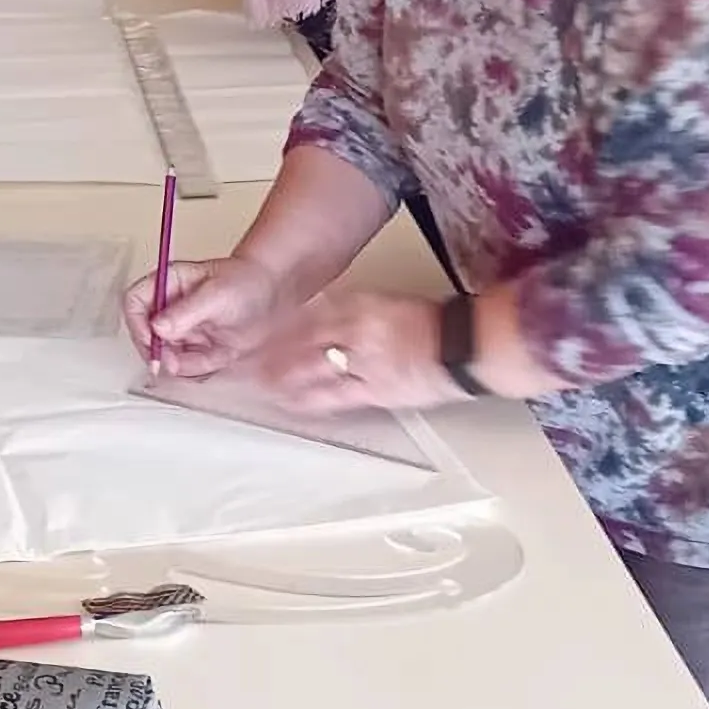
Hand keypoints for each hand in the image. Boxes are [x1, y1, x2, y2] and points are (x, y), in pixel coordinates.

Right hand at [129, 253, 283, 376]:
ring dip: (180, 364)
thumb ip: (186, 311)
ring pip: (164, 355)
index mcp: (167, 285)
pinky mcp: (196, 347)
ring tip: (207, 358)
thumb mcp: (216, 294)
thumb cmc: (245, 281)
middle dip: (157, 352)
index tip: (152, 341)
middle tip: (174, 362)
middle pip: (144, 335)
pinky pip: (188, 366)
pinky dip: (199, 369)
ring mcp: (182, 330)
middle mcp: (169, 308)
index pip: (134, 303)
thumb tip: (158, 328)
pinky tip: (219, 357)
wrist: (273, 292)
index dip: (137, 324)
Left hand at [244, 293, 448, 413]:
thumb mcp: (387, 304)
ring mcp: (365, 362)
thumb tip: (320, 314)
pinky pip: (334, 396)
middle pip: (302, 341)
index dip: (281, 328)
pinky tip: (291, 403)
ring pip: (312, 369)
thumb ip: (352, 310)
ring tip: (260, 385)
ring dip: (282, 378)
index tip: (260, 334)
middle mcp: (357, 330)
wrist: (462, 347)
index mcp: (361, 305)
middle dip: (273, 352)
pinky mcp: (375, 390)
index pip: (310, 316)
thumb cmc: (430, 327)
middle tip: (246, 362)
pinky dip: (309, 400)